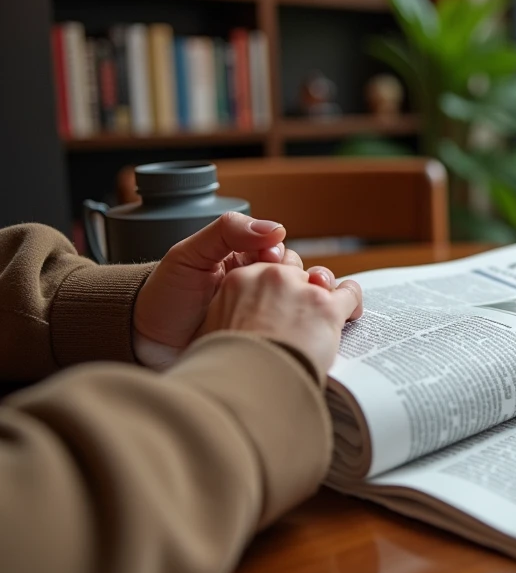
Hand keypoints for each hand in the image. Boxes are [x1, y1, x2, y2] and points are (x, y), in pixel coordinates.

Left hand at [133, 212, 302, 368]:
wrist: (149, 343)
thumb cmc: (165, 298)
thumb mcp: (188, 255)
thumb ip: (226, 232)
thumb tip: (275, 229)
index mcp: (242, 259)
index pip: (277, 248)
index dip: (279, 253)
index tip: (269, 259)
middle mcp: (257, 284)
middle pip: (294, 273)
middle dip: (295, 276)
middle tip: (280, 285)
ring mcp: (263, 313)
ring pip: (300, 299)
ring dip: (309, 297)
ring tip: (301, 302)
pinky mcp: (266, 337)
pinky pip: (293, 327)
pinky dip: (305, 322)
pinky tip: (302, 323)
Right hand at [198, 262, 363, 372]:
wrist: (248, 386)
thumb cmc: (229, 367)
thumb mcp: (214, 331)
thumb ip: (230, 314)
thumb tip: (241, 322)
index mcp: (239, 279)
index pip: (267, 268)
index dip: (277, 287)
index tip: (279, 303)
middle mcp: (271, 276)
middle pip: (296, 271)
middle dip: (300, 289)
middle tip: (299, 316)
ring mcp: (301, 290)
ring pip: (323, 279)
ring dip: (325, 295)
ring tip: (322, 319)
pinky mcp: (326, 306)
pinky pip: (350, 293)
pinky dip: (352, 304)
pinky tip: (349, 317)